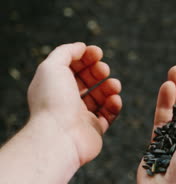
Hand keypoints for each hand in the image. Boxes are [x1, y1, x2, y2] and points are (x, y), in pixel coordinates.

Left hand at [27, 42, 121, 165]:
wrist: (60, 136)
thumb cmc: (53, 101)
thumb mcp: (52, 66)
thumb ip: (66, 52)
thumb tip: (81, 47)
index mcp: (54, 85)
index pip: (72, 67)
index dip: (85, 57)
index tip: (97, 52)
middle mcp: (65, 100)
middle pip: (86, 81)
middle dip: (98, 71)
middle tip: (104, 69)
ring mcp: (80, 116)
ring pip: (100, 97)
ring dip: (110, 87)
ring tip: (115, 85)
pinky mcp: (94, 130)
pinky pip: (108, 115)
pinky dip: (114, 105)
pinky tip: (115, 99)